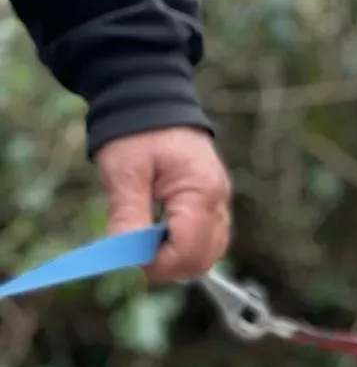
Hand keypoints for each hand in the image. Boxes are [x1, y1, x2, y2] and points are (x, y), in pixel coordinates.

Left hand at [96, 127, 231, 282]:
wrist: (153, 101)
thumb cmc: (137, 132)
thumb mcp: (124, 172)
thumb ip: (128, 215)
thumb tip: (124, 256)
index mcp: (201, 192)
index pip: (189, 251)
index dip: (159, 264)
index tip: (128, 258)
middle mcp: (219, 202)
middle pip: (203, 259)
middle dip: (169, 266)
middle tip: (136, 253)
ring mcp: (221, 204)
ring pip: (209, 254)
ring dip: (178, 259)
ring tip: (147, 242)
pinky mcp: (216, 205)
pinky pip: (209, 241)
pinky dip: (186, 248)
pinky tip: (162, 234)